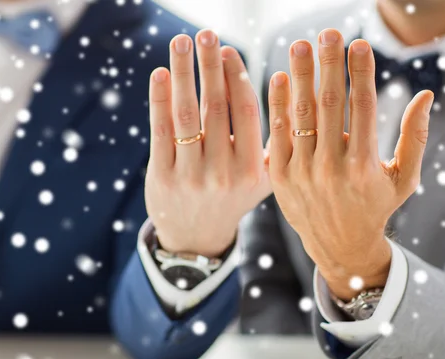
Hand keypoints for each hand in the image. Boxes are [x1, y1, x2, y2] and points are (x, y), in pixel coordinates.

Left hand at [145, 30, 270, 257]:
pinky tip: (160, 74)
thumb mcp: (263, 180)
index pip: (247, 113)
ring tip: (181, 42)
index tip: (229, 50)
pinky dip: (159, 100)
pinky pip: (161, 132)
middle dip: (210, 66)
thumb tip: (284, 90)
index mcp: (252, 171)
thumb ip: (272, 143)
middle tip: (206, 33)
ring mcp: (191, 177)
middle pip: (216, 108)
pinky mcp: (162, 178)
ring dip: (182, 73)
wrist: (197, 238)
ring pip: (186, 115)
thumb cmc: (232, 198)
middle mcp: (223, 174)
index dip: (237, 77)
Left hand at [267, 30, 433, 299]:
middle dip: (328, 64)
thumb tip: (425, 94)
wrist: (339, 247)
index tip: (359, 43)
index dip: (360, 71)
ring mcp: (301, 173)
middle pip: (328, 104)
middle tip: (327, 33)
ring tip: (299, 46)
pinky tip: (279, 78)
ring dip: (299, 77)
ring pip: (300, 115)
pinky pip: (277, 135)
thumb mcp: (404, 179)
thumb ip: (415, 137)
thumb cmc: (376, 207)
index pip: (362, 106)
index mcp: (364, 166)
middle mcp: (331, 168)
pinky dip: (277, 105)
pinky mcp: (280, 177)